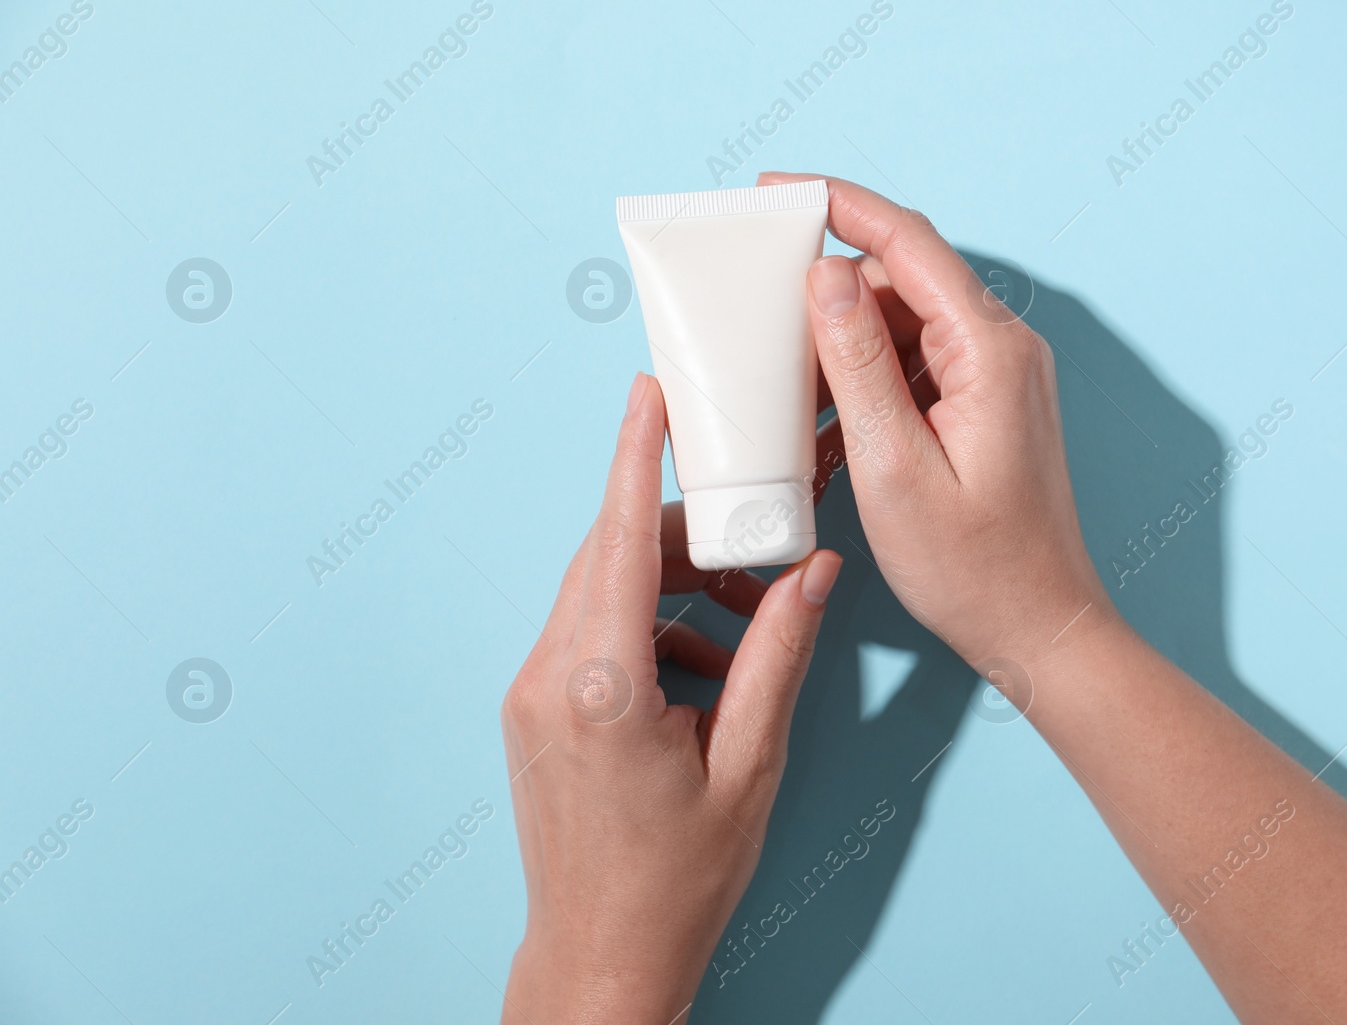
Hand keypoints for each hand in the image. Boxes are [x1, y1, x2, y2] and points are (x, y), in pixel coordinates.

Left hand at [500, 373, 841, 1022]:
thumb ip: (779, 655)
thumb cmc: (678, 879)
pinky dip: (649, 631)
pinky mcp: (533, 709)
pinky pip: (589, 633)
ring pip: (599, 592)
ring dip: (670, 588)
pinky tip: (705, 674)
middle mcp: (550, 678)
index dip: (632, 458)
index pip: (616, 544)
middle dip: (680, 534)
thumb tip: (813, 569)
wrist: (599, 956)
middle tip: (750, 543)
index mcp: (604, 690)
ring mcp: (531, 692)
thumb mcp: (751, 764)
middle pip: (610, 557)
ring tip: (744, 629)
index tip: (646, 394)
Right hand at [761, 172, 1115, 669]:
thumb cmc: (974, 569)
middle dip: (827, 290)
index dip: (838, 204)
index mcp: (989, 351)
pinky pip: (915, 366)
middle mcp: (1003, 347)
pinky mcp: (987, 404)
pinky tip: (828, 426)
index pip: (907, 241)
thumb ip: (859, 365)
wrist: (1040, 630)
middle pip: (901, 278)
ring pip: (902, 323)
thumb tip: (827, 274)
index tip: (774, 191)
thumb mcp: (894, 467)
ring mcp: (998, 375)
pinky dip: (866, 383)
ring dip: (842, 347)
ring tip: (789, 392)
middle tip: (757, 313)